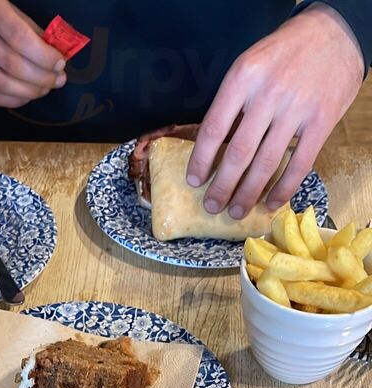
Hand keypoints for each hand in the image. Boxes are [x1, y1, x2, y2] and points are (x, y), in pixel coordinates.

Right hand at [0, 0, 65, 107]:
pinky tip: (25, 96)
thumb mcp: (14, 12)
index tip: (60, 64)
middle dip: (41, 78)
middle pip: (12, 65)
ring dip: (29, 92)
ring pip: (2, 84)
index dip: (44, 56)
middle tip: (57, 80)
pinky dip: (12, 100)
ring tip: (44, 89)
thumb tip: (56, 62)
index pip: (20, 38)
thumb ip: (34, 34)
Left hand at [186, 4, 363, 217]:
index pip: (214, 128)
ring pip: (266, 163)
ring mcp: (296, 109)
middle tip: (212, 207)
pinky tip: (270, 204)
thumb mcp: (251, 65)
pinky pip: (299, 164)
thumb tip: (214, 148)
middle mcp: (268, 94)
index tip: (194, 181)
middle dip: (222, 186)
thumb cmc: (284, 54)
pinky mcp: (321, 122)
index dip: (201, 160)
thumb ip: (234, 103)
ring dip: (248, 194)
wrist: (334, 34)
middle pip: (238, 152)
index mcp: (243, 77)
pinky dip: (283, 189)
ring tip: (236, 211)